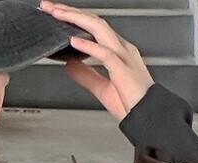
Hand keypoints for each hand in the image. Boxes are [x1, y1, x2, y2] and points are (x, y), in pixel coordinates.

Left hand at [38, 0, 154, 121]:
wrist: (148, 116)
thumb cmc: (131, 104)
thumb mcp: (102, 88)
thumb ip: (86, 75)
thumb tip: (70, 65)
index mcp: (118, 51)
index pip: (93, 27)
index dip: (74, 19)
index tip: (56, 14)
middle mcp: (121, 48)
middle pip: (94, 21)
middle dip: (71, 13)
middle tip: (49, 7)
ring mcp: (123, 56)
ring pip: (99, 29)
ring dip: (76, 20)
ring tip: (58, 14)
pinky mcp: (122, 69)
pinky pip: (105, 53)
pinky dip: (88, 46)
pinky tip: (74, 41)